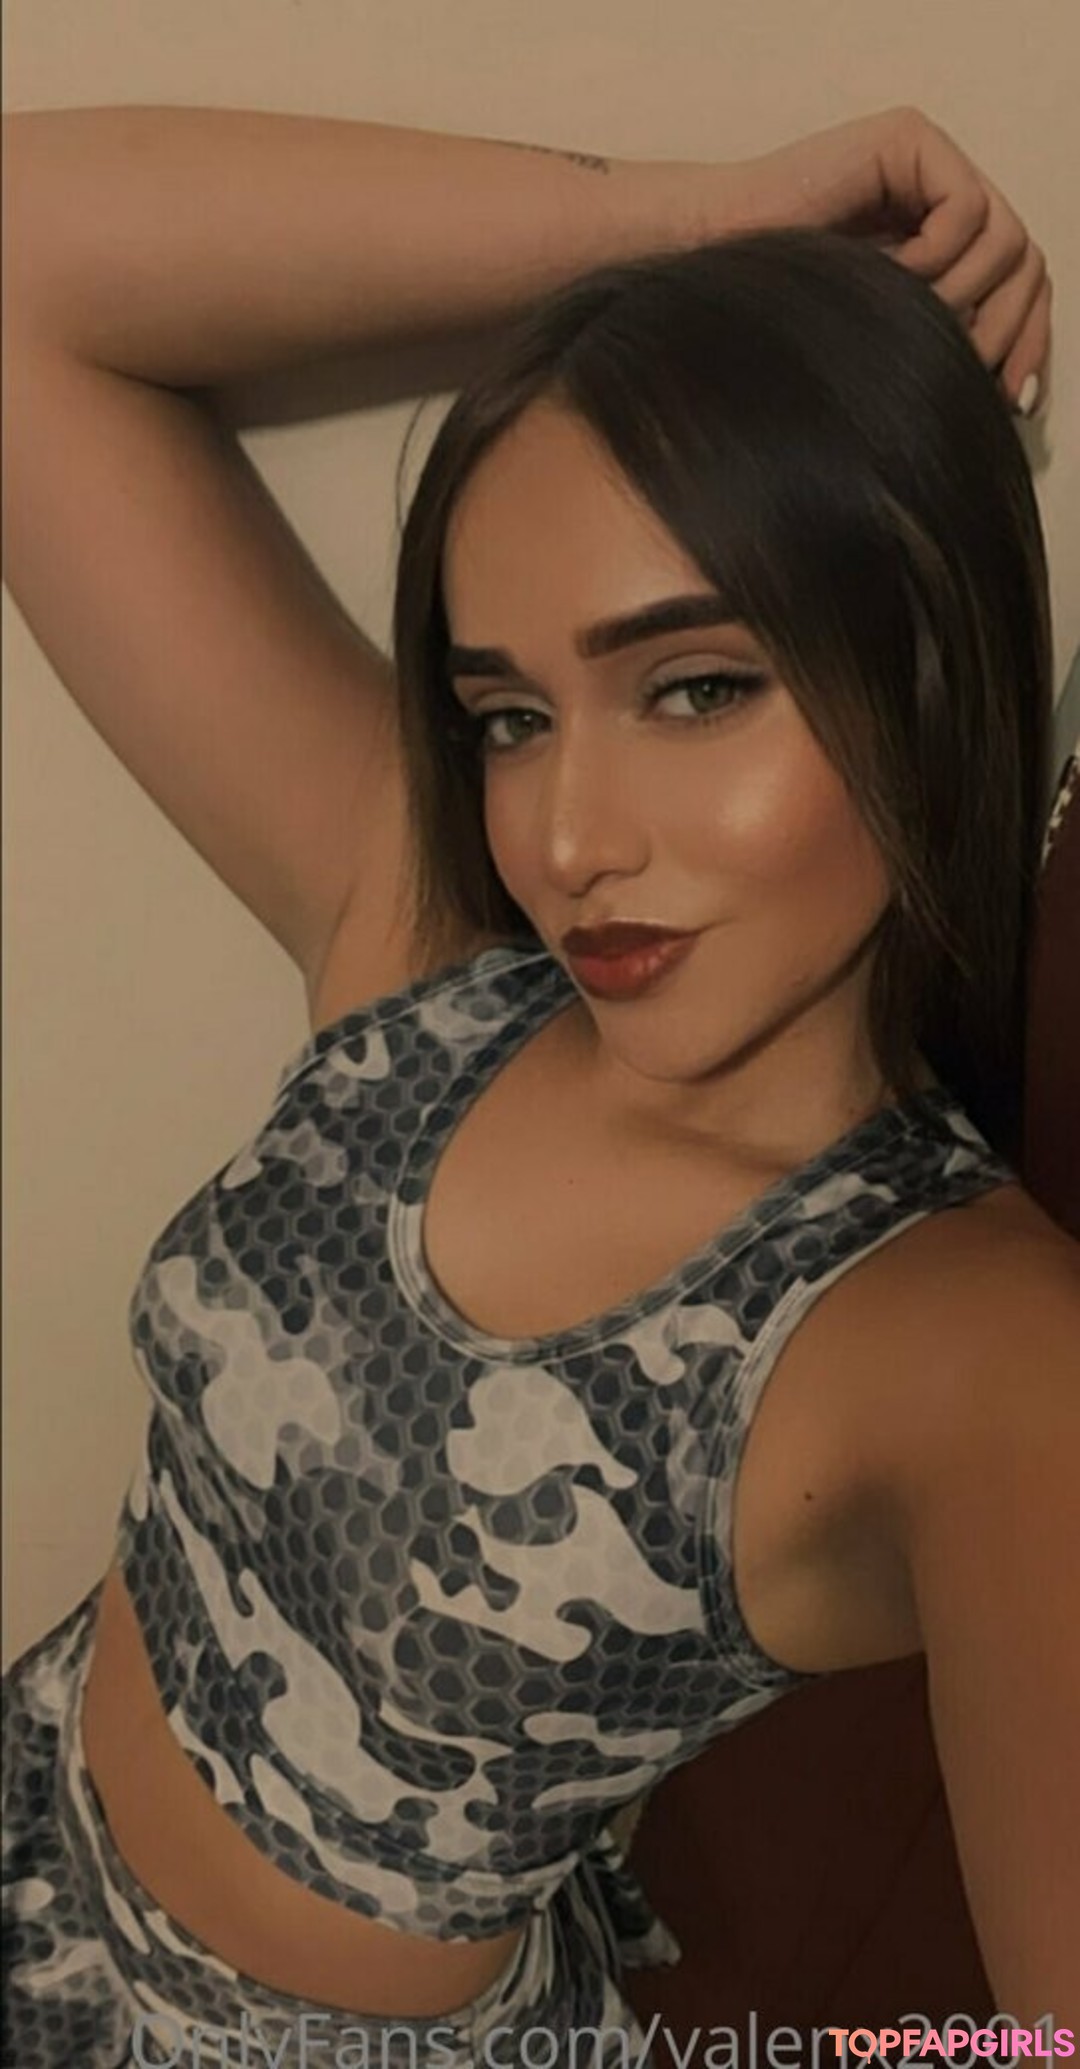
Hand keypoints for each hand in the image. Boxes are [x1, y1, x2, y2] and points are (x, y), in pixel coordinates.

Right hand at [699, 106, 1050, 416]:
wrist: (706, 272)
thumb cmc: (777, 322)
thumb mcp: (881, 343)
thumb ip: (938, 348)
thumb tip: (1014, 394)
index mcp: (941, 241)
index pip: (1019, 284)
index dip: (1028, 339)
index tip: (1010, 398)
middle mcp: (941, 193)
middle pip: (1025, 261)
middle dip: (1009, 326)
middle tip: (971, 372)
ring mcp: (927, 162)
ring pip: (1008, 239)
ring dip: (966, 296)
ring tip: (909, 318)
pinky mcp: (907, 140)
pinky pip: (964, 210)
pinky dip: (936, 258)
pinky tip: (889, 275)